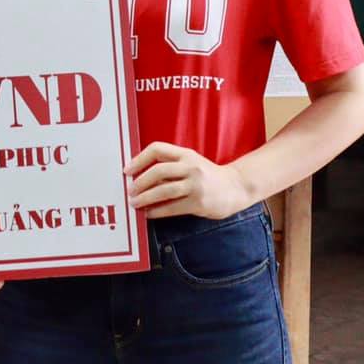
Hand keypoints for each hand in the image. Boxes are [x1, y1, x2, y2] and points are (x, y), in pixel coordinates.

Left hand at [127, 142, 250, 219]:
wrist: (236, 187)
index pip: (157, 149)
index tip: (127, 170)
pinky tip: (148, 214)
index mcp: (186, 154)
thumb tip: (140, 176)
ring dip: (145, 198)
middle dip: (140, 182)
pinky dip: (157, 211)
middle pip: (158, 171)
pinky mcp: (199, 202)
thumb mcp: (191, 162)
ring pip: (164, 190)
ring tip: (135, 203)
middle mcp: (191, 166)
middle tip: (129, 191)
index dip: (139, 159)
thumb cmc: (207, 176)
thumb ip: (170, 165)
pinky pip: (172, 207)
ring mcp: (196, 184)